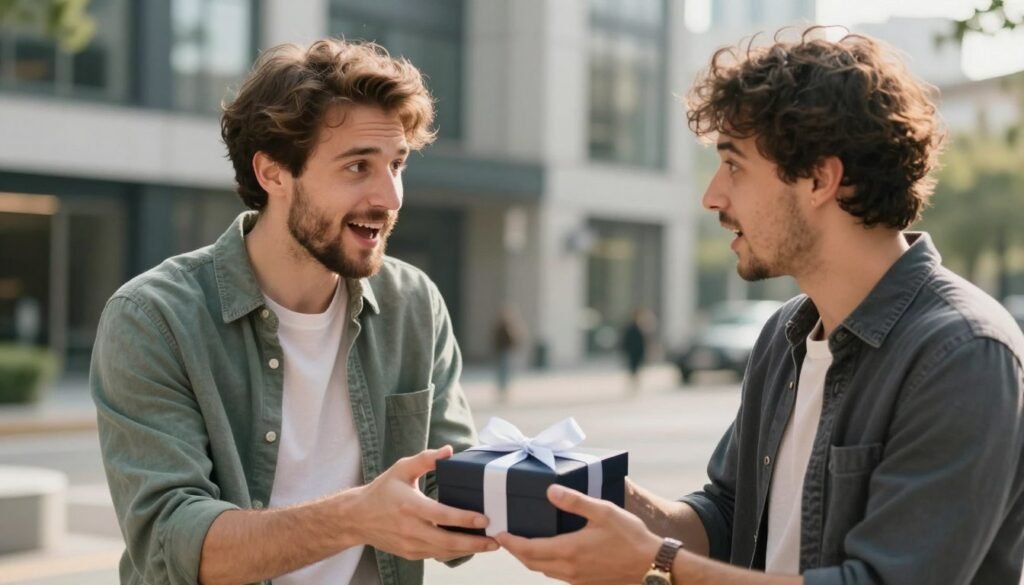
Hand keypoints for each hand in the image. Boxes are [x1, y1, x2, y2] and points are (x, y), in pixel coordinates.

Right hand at [351, 445, 497, 560]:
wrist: (357, 518)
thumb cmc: (382, 491)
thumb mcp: (401, 469)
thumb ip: (425, 459)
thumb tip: (448, 450)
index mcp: (410, 506)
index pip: (441, 515)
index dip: (464, 518)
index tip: (484, 519)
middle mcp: (410, 529)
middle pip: (447, 541)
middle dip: (474, 543)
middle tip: (495, 540)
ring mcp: (410, 544)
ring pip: (444, 552)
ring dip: (468, 550)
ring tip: (489, 545)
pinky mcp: (410, 553)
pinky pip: (437, 555)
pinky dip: (454, 553)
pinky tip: (469, 547)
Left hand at [496, 484, 661, 584]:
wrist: (651, 565)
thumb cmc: (630, 537)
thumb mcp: (604, 512)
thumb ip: (575, 501)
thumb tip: (550, 491)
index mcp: (569, 550)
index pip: (528, 549)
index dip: (510, 543)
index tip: (498, 534)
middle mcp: (569, 569)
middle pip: (531, 563)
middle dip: (515, 551)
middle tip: (505, 538)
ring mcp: (577, 579)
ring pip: (544, 571)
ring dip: (530, 559)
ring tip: (523, 544)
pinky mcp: (585, 583)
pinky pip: (557, 575)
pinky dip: (546, 565)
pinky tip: (550, 554)